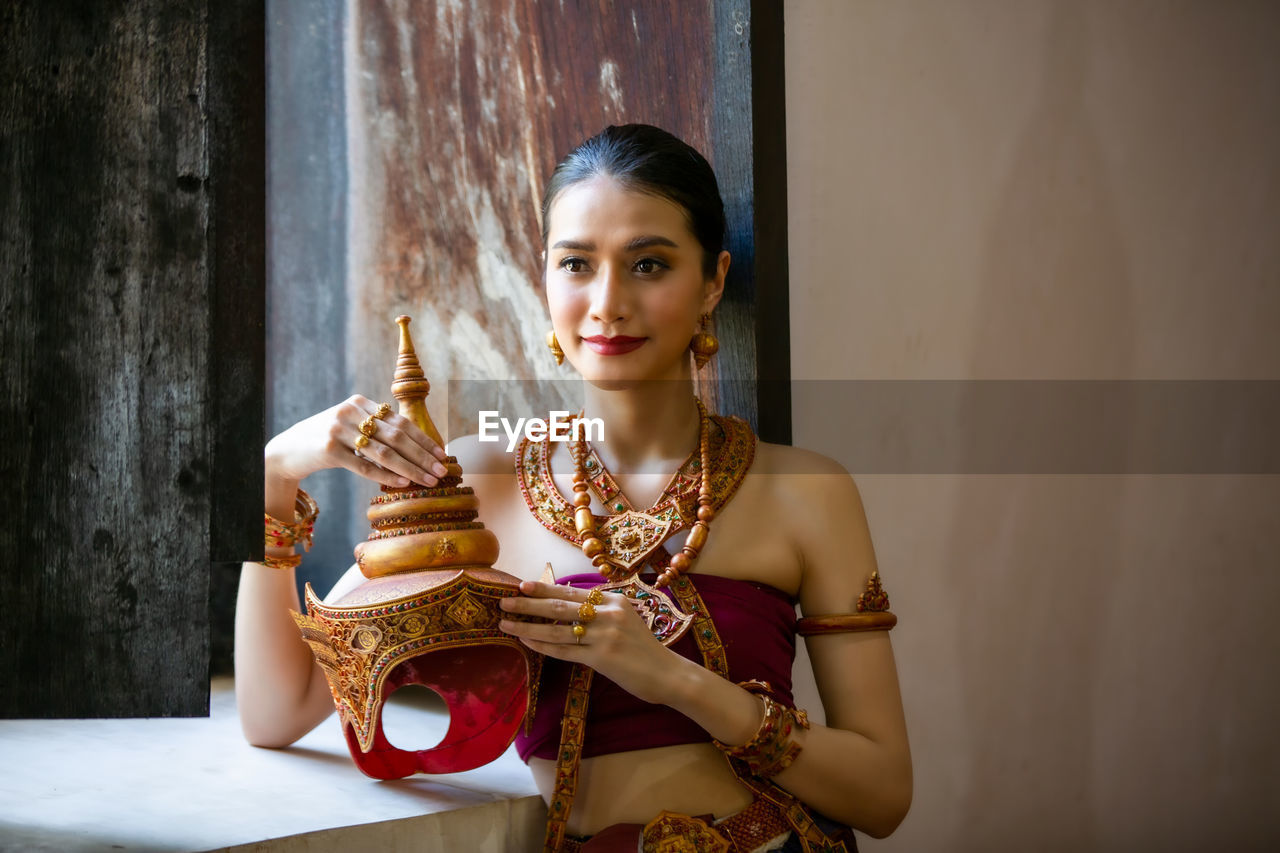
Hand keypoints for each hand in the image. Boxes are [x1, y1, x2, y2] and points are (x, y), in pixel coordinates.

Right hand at [264, 394, 448, 488]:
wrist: (287, 449)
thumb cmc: (328, 440)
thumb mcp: (351, 425)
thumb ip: (378, 429)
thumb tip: (418, 448)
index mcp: (360, 402)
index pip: (400, 421)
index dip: (424, 439)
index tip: (442, 454)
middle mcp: (349, 412)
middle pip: (396, 436)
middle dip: (422, 456)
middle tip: (441, 471)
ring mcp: (337, 430)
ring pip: (383, 453)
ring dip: (410, 469)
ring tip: (428, 480)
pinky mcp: (328, 450)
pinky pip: (363, 466)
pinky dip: (385, 475)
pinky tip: (402, 483)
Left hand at [498, 580, 677, 704]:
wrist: (668, 673)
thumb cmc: (644, 648)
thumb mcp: (625, 619)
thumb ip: (600, 611)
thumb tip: (566, 607)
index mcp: (614, 600)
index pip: (571, 591)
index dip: (544, 588)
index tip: (522, 585)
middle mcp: (608, 614)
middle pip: (559, 607)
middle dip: (528, 604)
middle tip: (504, 601)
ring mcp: (604, 636)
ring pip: (557, 629)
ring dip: (527, 626)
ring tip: (506, 624)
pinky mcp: (601, 658)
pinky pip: (564, 650)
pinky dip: (543, 646)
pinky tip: (527, 642)